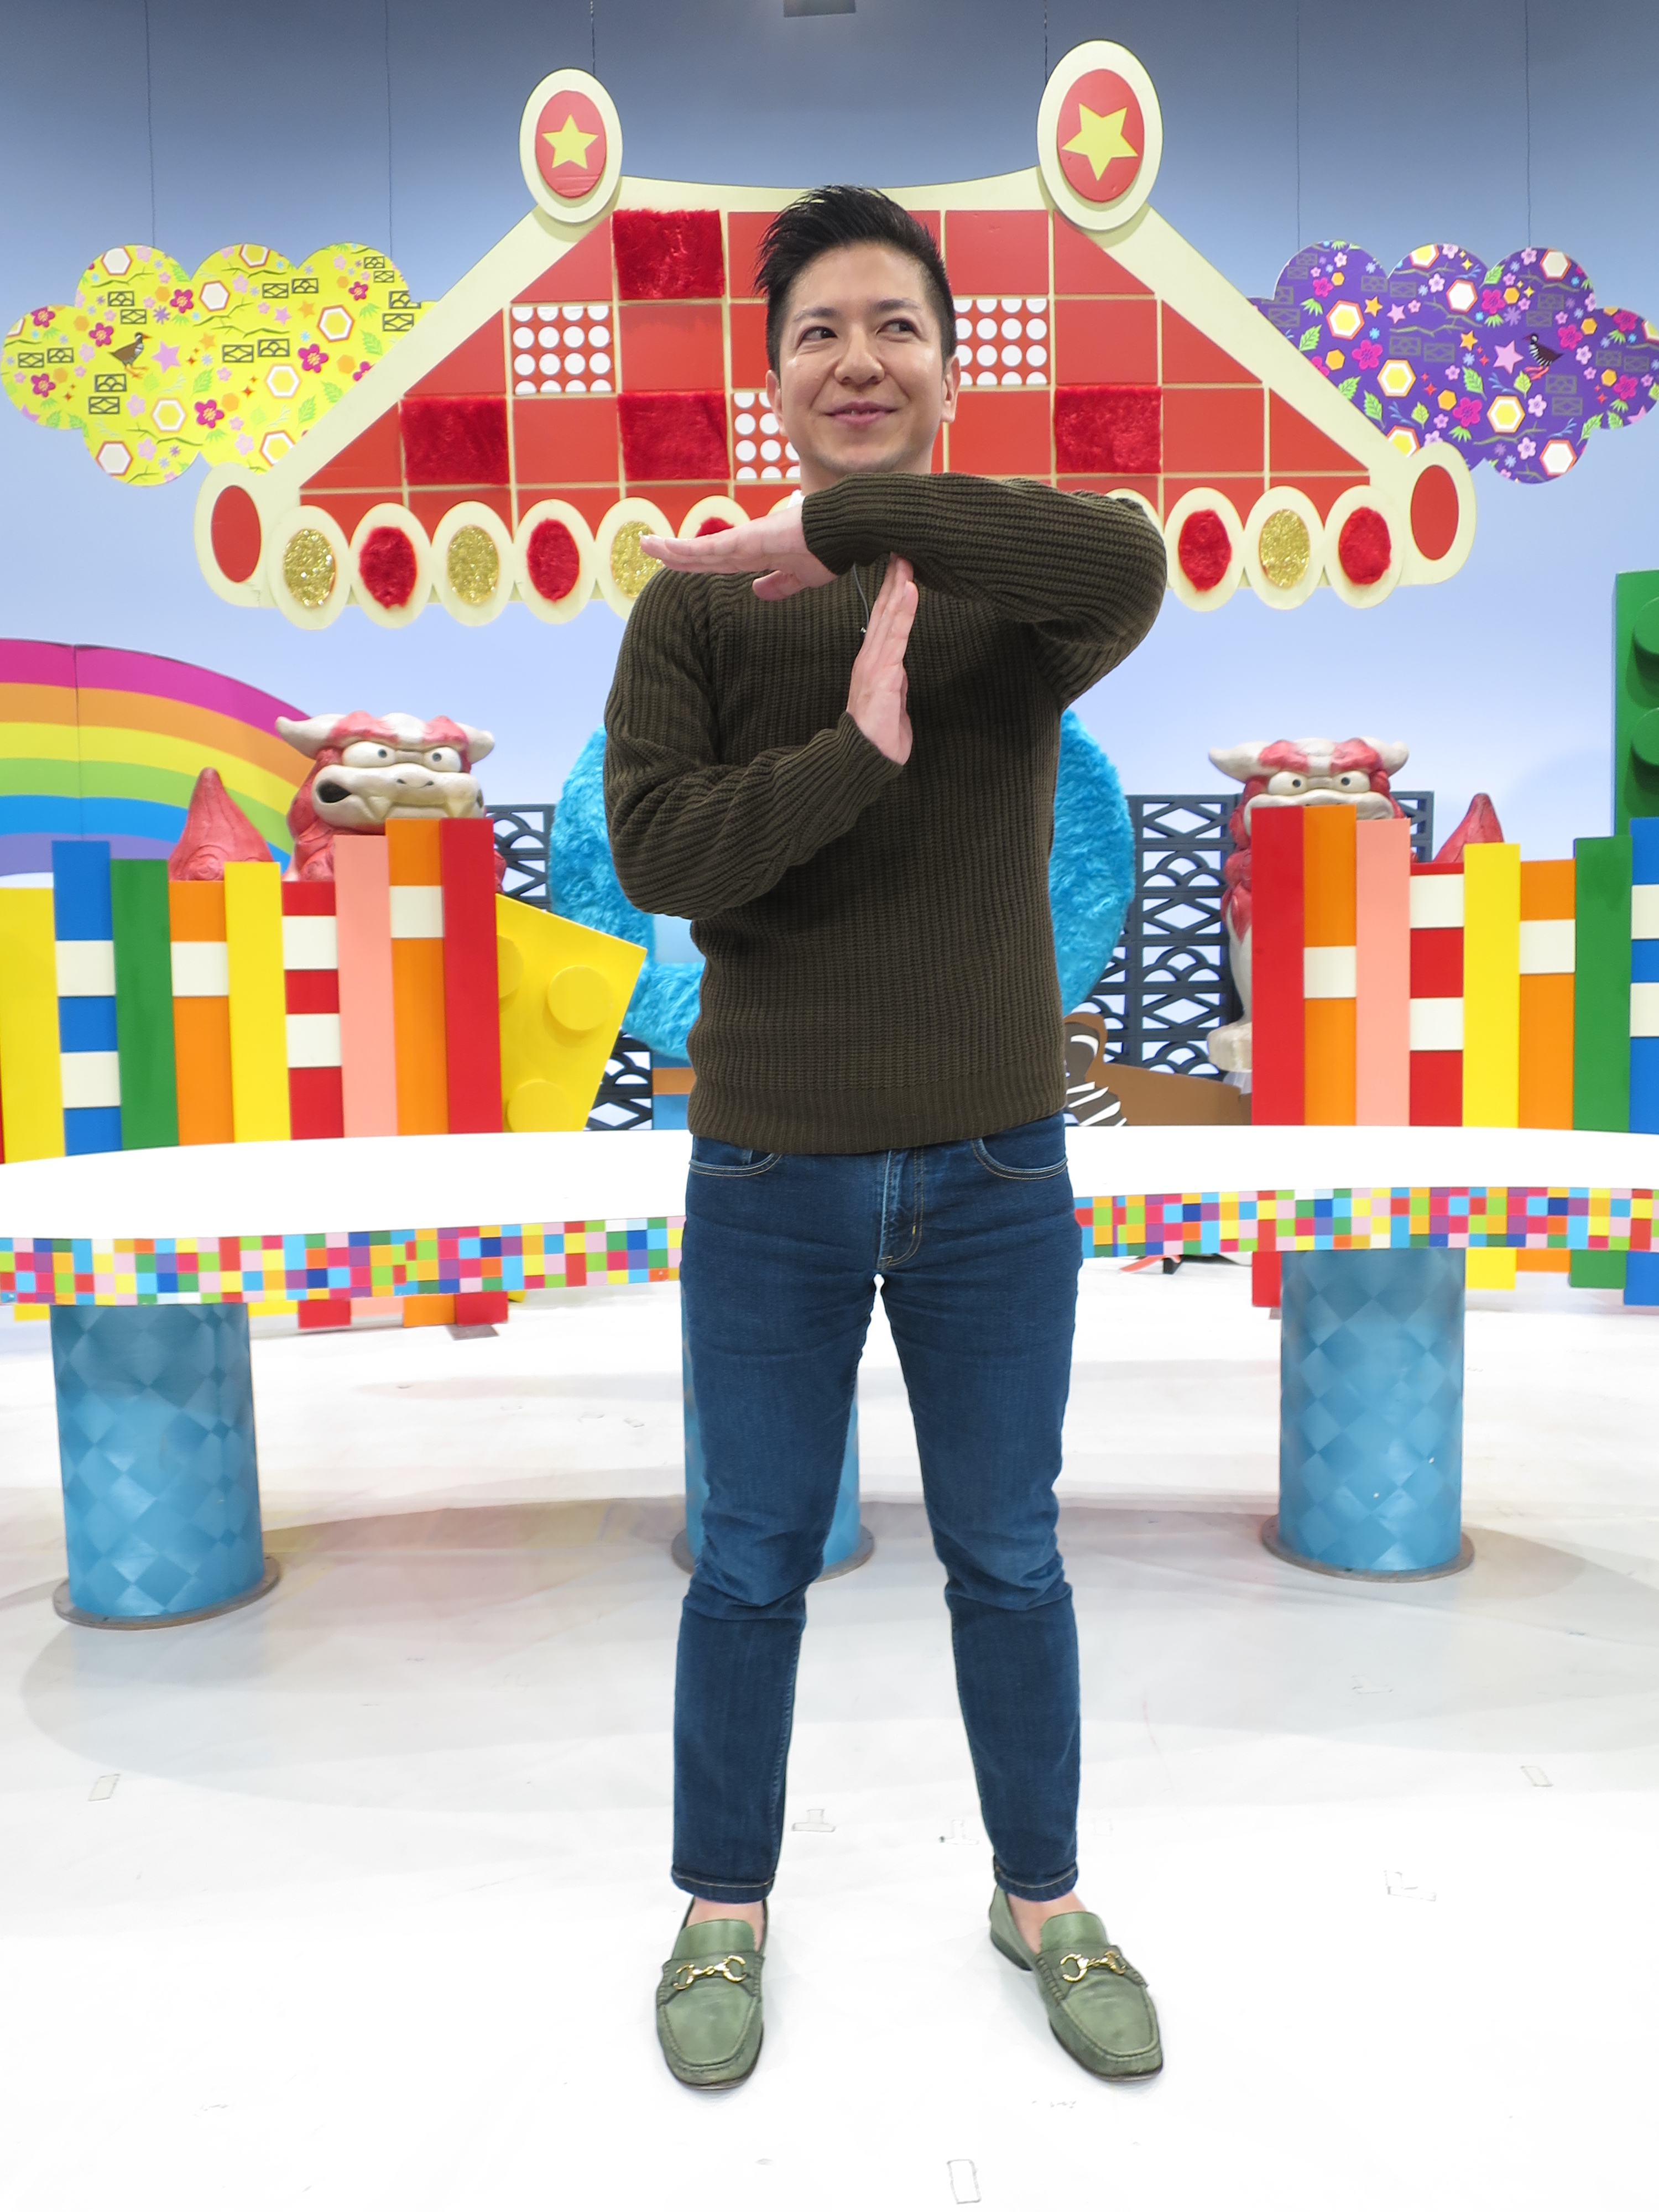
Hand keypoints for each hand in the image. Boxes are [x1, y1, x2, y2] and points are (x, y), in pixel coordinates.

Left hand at [639, 508, 835, 599]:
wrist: (842, 533)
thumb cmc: (827, 550)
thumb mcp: (800, 578)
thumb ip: (779, 585)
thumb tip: (758, 592)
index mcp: (757, 554)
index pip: (718, 562)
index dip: (695, 563)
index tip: (674, 563)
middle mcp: (746, 545)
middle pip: (702, 555)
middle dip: (675, 554)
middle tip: (648, 547)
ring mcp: (744, 541)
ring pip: (700, 550)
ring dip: (672, 548)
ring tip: (646, 544)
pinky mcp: (746, 540)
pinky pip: (710, 549)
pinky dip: (686, 550)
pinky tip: (666, 550)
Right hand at [846, 557, 916, 765]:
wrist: (862, 761)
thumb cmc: (877, 737)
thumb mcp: (893, 703)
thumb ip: (895, 683)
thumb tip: (900, 671)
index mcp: (874, 663)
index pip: (885, 620)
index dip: (893, 592)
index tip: (901, 567)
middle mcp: (871, 658)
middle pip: (885, 611)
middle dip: (894, 579)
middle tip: (902, 547)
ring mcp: (874, 664)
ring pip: (889, 617)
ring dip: (898, 585)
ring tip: (906, 559)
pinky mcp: (882, 674)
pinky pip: (895, 637)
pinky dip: (903, 611)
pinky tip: (909, 589)